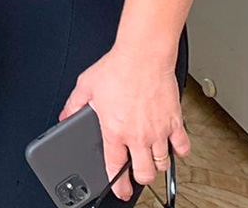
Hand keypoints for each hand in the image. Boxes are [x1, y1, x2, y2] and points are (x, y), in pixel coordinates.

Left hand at [60, 47, 189, 199]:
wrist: (143, 56)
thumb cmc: (116, 68)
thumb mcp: (86, 85)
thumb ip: (74, 104)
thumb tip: (65, 116)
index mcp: (114, 129)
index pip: (115, 167)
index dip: (118, 184)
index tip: (120, 191)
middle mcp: (138, 135)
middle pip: (144, 173)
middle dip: (139, 177)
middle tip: (136, 173)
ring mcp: (158, 131)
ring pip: (162, 164)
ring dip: (156, 165)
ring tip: (150, 158)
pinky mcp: (174, 122)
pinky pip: (182, 148)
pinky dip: (177, 151)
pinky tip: (170, 146)